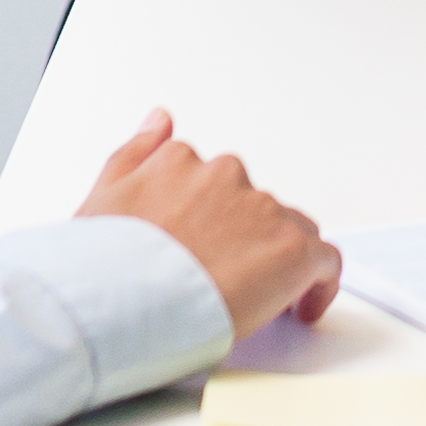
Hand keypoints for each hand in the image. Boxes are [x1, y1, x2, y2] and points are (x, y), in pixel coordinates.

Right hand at [78, 110, 339, 335]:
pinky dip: (319, 283)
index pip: (218, 182)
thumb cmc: (104, 268)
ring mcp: (262, 211)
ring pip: (290, 230)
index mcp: (180, 162)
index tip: (214, 246)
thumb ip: (135, 153)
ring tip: (256, 297)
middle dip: (246, 240)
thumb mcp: (100, 199)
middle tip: (228, 280)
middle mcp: (226, 177)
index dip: (220, 220)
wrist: (121, 307)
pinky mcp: (292, 251)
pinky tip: (301, 306)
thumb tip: (159, 118)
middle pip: (256, 206)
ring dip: (277, 258)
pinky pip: (326, 261)